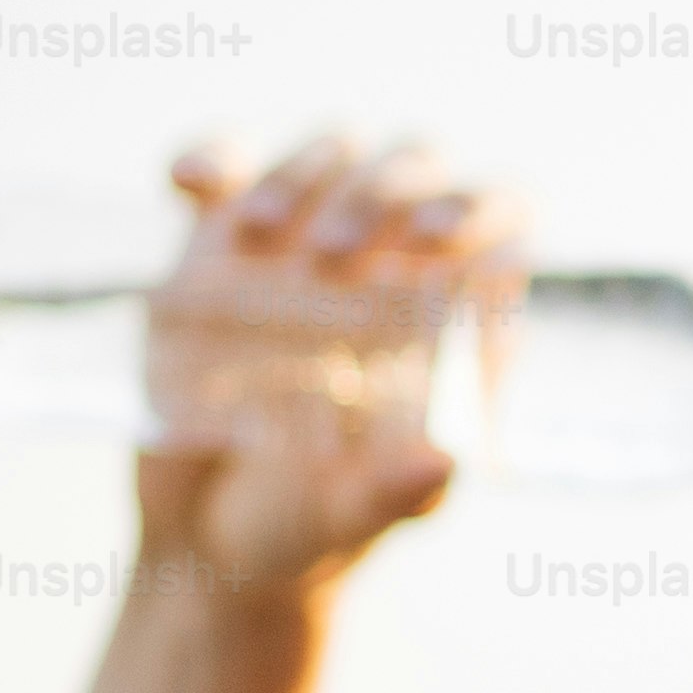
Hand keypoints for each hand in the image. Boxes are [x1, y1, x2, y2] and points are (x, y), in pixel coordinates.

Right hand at [128, 135, 522, 598]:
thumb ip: (397, 495)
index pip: (505, 217)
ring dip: (302, 173)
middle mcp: (396, 264)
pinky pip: (231, 167)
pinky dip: (212, 159)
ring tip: (256, 232)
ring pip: (336, 153)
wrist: (208, 539)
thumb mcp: (353, 520)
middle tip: (331, 251)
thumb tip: (440, 462)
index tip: (430, 238)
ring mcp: (311, 241)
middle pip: (420, 166)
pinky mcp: (230, 238)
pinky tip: (186, 181)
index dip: (481, 207)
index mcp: (461, 317)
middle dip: (382, 189)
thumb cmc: (310, 530)